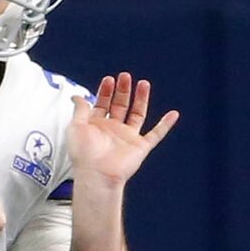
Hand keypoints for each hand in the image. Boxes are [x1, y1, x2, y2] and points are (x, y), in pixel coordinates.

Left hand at [65, 73, 176, 191]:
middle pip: (120, 106)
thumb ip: (79, 109)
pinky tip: (173, 114)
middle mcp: (113, 131)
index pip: (103, 104)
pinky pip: (156, 134)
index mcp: (97, 126)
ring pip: (138, 114)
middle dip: (123, 91)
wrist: (97, 174)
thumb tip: (76, 95)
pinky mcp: (140, 147)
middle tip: (125, 76)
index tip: (109, 79)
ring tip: (143, 83)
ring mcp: (127, 138)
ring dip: (141, 99)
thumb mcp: (76, 127)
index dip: (106, 92)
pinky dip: (165, 125)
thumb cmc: (83, 154)